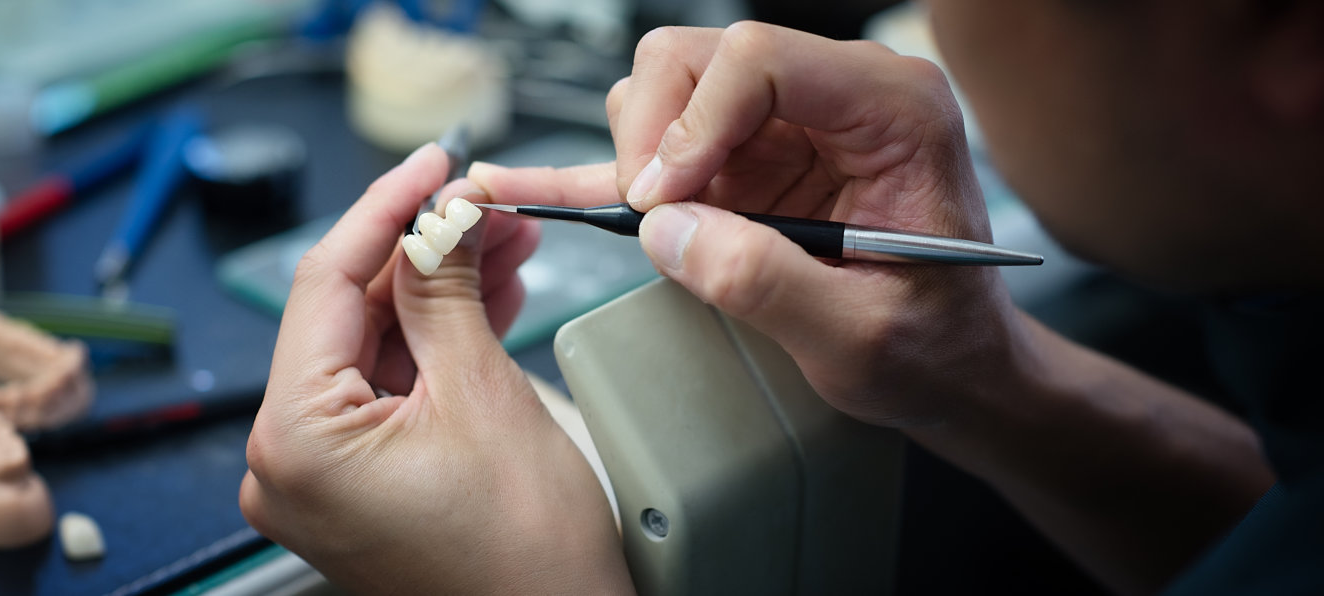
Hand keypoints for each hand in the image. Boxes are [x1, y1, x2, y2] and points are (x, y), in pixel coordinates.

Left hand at [239, 144, 632, 593]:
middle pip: (349, 316)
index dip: (384, 209)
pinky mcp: (358, 483)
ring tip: (502, 246)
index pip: (323, 285)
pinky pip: (389, 390)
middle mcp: (289, 464)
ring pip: (375, 349)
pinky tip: (484, 299)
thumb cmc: (524, 555)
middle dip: (423, 253)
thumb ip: (443, 292)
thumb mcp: (483, 394)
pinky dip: (435, 344)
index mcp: (297, 442)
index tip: (432, 165)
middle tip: (483, 206)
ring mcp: (322, 477)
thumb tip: (437, 218)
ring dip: (437, 293)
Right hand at [471, 23, 1024, 428]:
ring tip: (653, 227)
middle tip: (651, 216)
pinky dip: (594, 175)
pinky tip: (521, 186)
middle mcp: (834, 97)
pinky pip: (655, 153)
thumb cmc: (935, 345)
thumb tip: (666, 231)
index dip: (692, 124)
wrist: (952, 369)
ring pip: (665, 91)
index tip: (663, 203)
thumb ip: (765, 281)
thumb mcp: (862, 335)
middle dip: (653, 134)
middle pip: (696, 58)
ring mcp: (783, 126)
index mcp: (889, 108)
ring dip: (635, 158)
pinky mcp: (745, 165)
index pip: (758, 58)